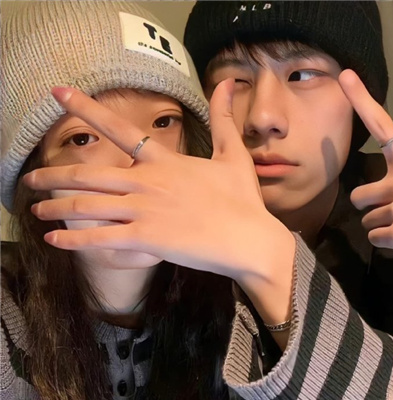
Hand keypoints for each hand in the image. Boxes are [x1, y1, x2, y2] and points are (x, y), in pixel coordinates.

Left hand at [24, 81, 294, 282]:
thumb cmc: (242, 199)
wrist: (250, 239)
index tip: (58, 94)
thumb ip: (223, 118)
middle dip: (55, 174)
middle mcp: (148, 182)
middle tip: (30, 177)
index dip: (87, 108)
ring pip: (88, 206)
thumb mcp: (233, 154)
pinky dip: (74, 240)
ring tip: (34, 210)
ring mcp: (144, 211)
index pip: (120, 129)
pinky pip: (101, 239)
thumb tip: (226, 83)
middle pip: (90, 174)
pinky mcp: (145, 239)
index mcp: (165, 161)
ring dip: (57, 207)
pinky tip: (54, 241)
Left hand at [339, 69, 392, 249]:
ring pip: (366, 219)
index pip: (381, 124)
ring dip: (381, 223)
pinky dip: (387, 241)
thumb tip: (373, 184)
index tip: (345, 76)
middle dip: (368, 205)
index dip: (362, 101)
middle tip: (391, 206)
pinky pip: (374, 237)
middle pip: (357, 196)